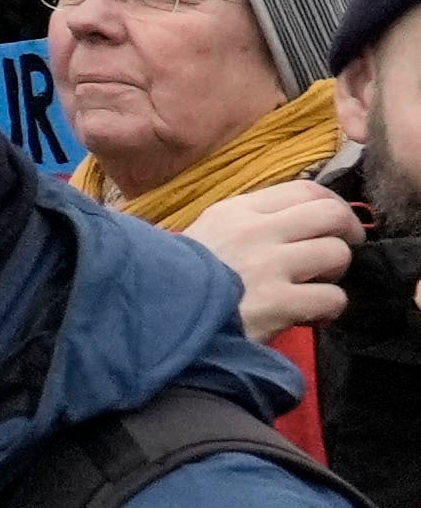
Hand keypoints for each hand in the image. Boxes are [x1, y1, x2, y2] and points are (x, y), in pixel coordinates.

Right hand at [186, 175, 357, 344]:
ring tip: (315, 286)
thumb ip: (250, 222)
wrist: (160, 317)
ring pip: (337, 254)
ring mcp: (268, 266)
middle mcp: (255, 231)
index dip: (332, 205)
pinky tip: (308, 315)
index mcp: (236, 210)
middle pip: (331, 215)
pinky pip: (333, 297)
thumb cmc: (182, 277)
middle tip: (336, 254)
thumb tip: (297, 219)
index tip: (334, 225)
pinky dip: (327, 308)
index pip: (305, 189)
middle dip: (347, 234)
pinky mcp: (278, 303)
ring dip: (334, 274)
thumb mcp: (208, 233)